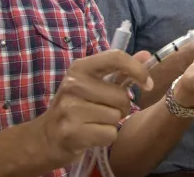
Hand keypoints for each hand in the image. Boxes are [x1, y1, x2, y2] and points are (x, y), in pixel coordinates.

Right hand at [35, 50, 152, 167]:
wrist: (45, 137)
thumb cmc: (76, 106)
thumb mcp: (94, 83)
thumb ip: (121, 69)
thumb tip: (146, 55)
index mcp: (80, 67)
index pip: (116, 58)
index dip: (138, 70)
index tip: (148, 84)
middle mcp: (73, 84)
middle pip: (122, 96)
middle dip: (121, 107)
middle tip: (104, 110)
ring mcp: (70, 108)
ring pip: (116, 116)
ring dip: (112, 123)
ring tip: (94, 122)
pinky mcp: (71, 132)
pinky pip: (110, 134)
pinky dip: (106, 137)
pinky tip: (91, 134)